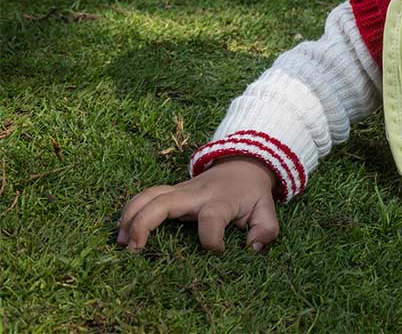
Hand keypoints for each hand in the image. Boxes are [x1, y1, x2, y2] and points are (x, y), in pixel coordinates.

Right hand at [116, 156, 278, 252]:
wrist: (243, 164)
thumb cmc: (251, 193)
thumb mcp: (266, 208)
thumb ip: (266, 229)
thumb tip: (253, 248)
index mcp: (220, 201)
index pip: (212, 219)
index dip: (213, 240)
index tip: (218, 251)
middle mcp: (196, 194)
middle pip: (164, 202)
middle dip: (145, 223)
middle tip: (134, 250)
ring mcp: (180, 191)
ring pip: (148, 195)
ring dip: (131, 216)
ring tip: (121, 243)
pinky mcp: (171, 192)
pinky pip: (145, 196)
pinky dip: (130, 211)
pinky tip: (121, 230)